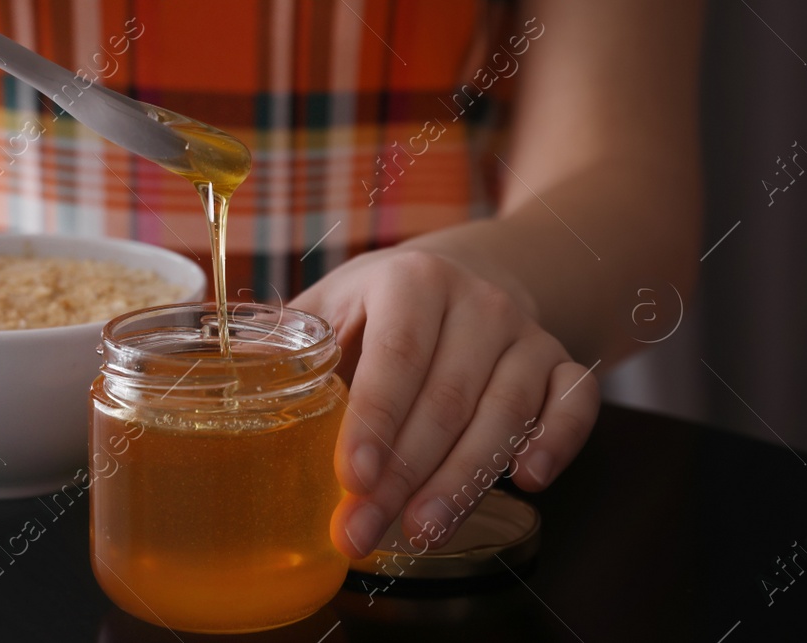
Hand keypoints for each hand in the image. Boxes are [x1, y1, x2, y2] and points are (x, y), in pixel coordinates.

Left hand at [289, 248, 599, 557]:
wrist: (471, 274)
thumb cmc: (383, 305)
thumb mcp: (334, 304)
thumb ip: (292, 344)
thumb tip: (230, 385)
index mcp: (410, 282)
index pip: (397, 354)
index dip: (374, 420)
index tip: (349, 478)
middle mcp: (477, 302)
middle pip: (445, 399)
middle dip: (404, 475)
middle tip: (364, 531)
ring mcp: (526, 334)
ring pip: (505, 412)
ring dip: (464, 479)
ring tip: (422, 532)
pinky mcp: (563, 362)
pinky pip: (576, 404)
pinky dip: (558, 441)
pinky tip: (527, 481)